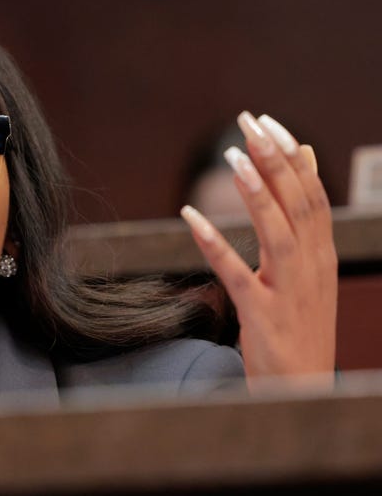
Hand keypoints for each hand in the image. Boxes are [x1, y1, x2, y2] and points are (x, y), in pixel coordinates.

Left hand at [181, 112, 336, 390]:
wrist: (303, 392)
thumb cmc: (300, 327)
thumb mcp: (309, 269)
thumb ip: (304, 219)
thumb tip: (304, 159)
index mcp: (322, 256)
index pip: (313, 195)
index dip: (291, 156)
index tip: (267, 121)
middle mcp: (312, 270)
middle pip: (298, 205)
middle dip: (275, 160)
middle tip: (249, 122)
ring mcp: (289, 293)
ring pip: (277, 233)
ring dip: (256, 193)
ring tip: (233, 156)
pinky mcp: (262, 316)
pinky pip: (236, 274)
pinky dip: (214, 243)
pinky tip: (190, 217)